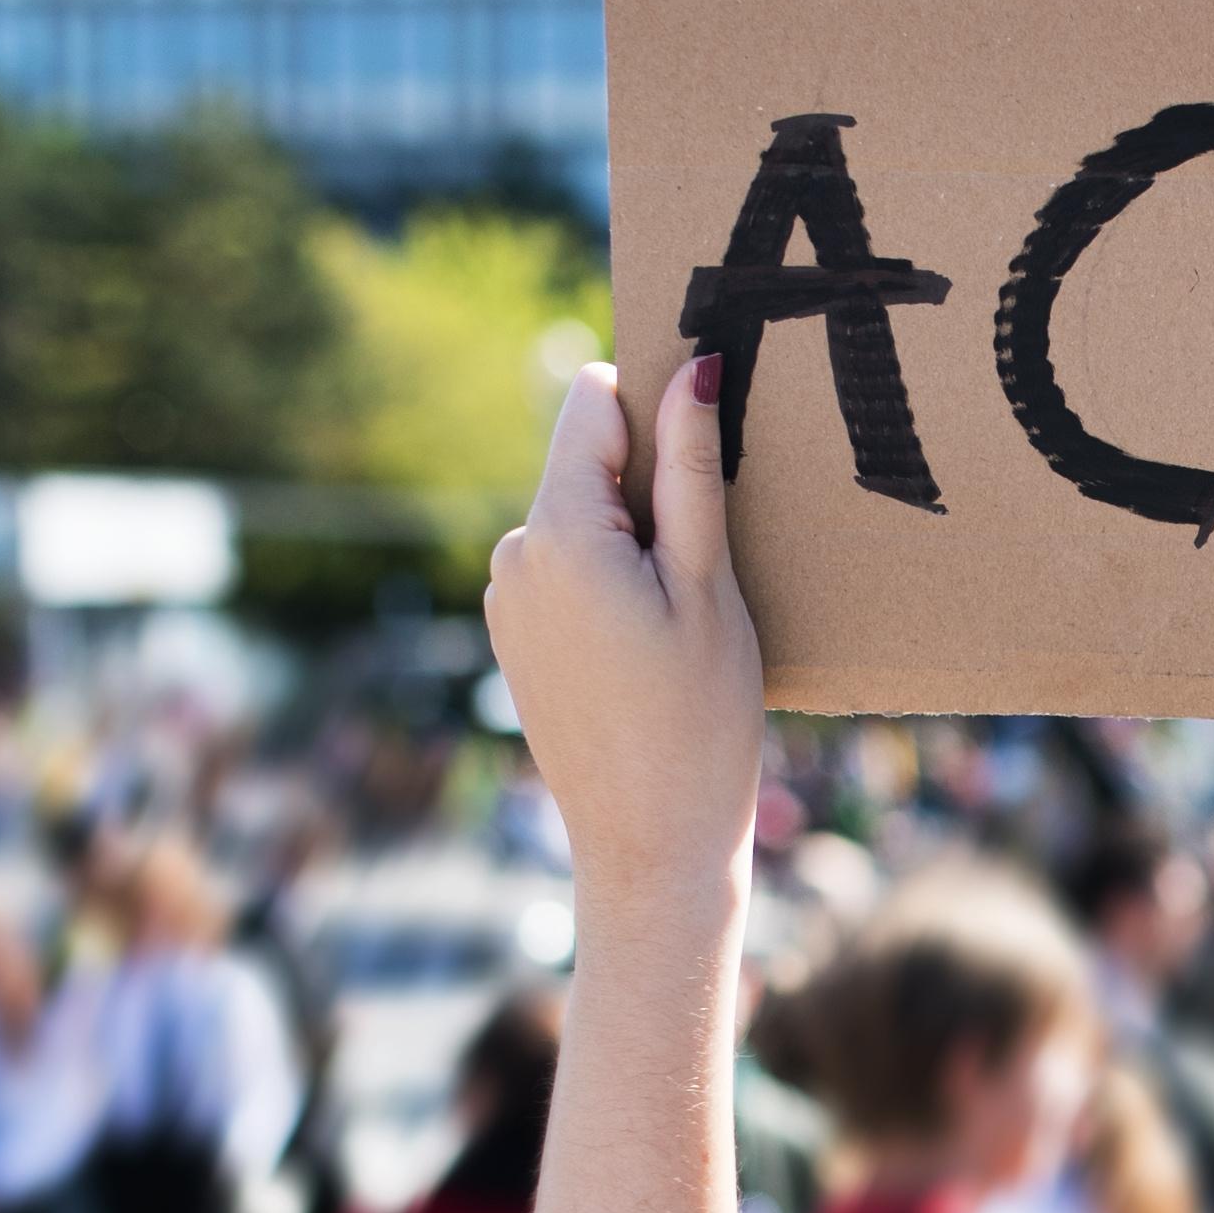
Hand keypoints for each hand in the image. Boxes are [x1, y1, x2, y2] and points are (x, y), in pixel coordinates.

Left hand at [485, 355, 762, 943]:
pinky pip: (566, 572)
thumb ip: (691, 470)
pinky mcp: (514, 636)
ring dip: (632, 542)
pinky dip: (610, 585)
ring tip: (680, 621)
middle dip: (648, 489)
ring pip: (579, 521)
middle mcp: (513, 555)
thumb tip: (692, 366)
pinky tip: (648, 650)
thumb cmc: (699, 721)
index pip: (593, 403)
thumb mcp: (707, 586)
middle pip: (586, 465)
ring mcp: (506, 599)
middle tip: (706, 568)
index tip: (704, 453)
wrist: (649, 846)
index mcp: (558, 532)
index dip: (654, 410)